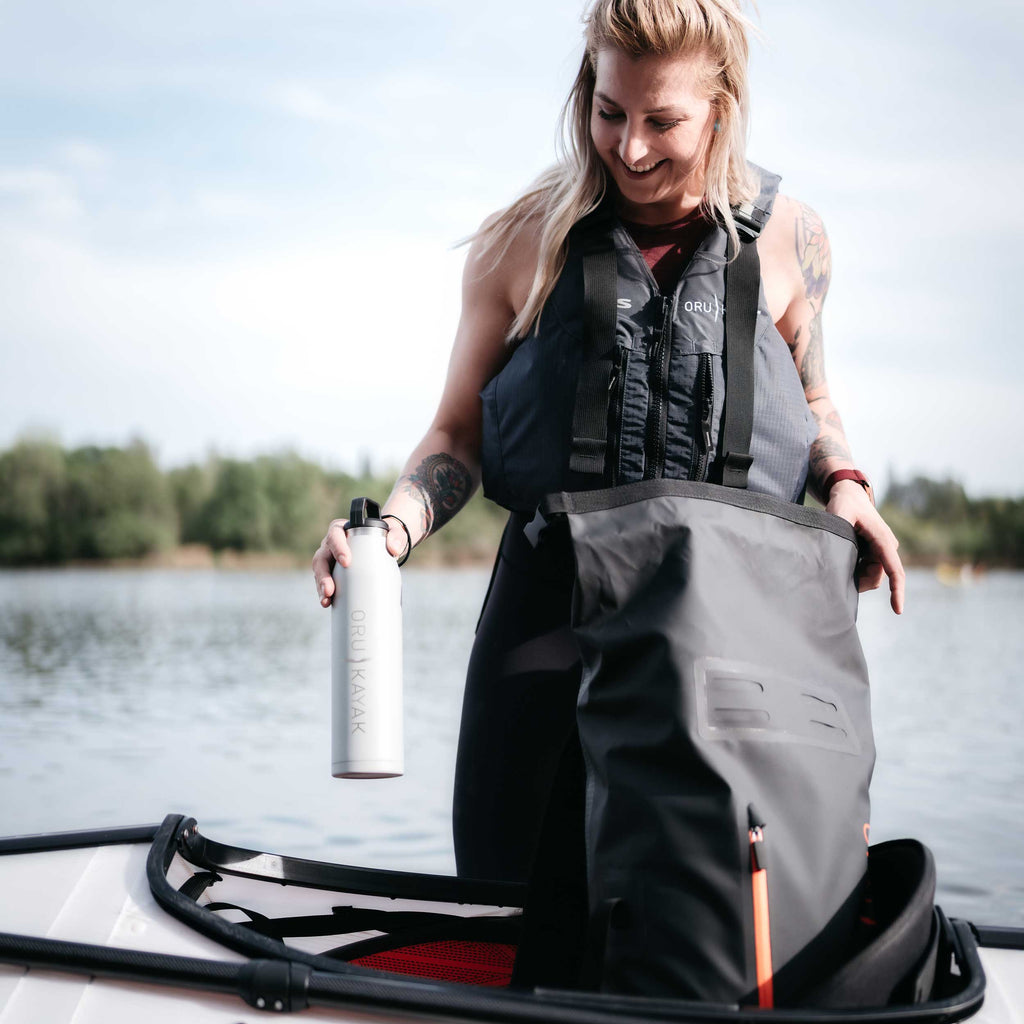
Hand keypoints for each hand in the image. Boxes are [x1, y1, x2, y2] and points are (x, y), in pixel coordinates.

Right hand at [311, 518, 409, 607]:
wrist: (385, 547)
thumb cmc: (386, 537)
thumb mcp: (394, 532)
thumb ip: (397, 536)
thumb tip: (394, 549)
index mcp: (342, 530)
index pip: (335, 536)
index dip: (338, 548)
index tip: (346, 561)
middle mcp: (332, 544)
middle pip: (322, 558)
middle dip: (323, 575)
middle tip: (330, 590)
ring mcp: (331, 560)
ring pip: (320, 572)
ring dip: (321, 587)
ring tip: (327, 600)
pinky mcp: (334, 573)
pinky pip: (326, 583)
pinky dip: (326, 594)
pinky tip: (328, 603)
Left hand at [826, 480, 904, 613]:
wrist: (849, 495)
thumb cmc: (844, 503)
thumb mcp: (838, 513)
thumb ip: (838, 531)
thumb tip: (835, 552)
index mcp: (883, 539)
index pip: (893, 569)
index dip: (896, 590)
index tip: (897, 610)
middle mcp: (887, 547)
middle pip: (876, 576)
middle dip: (858, 580)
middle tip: (836, 570)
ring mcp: (881, 551)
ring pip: (870, 575)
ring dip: (854, 575)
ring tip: (838, 557)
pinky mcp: (874, 553)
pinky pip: (865, 570)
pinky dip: (853, 570)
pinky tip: (843, 558)